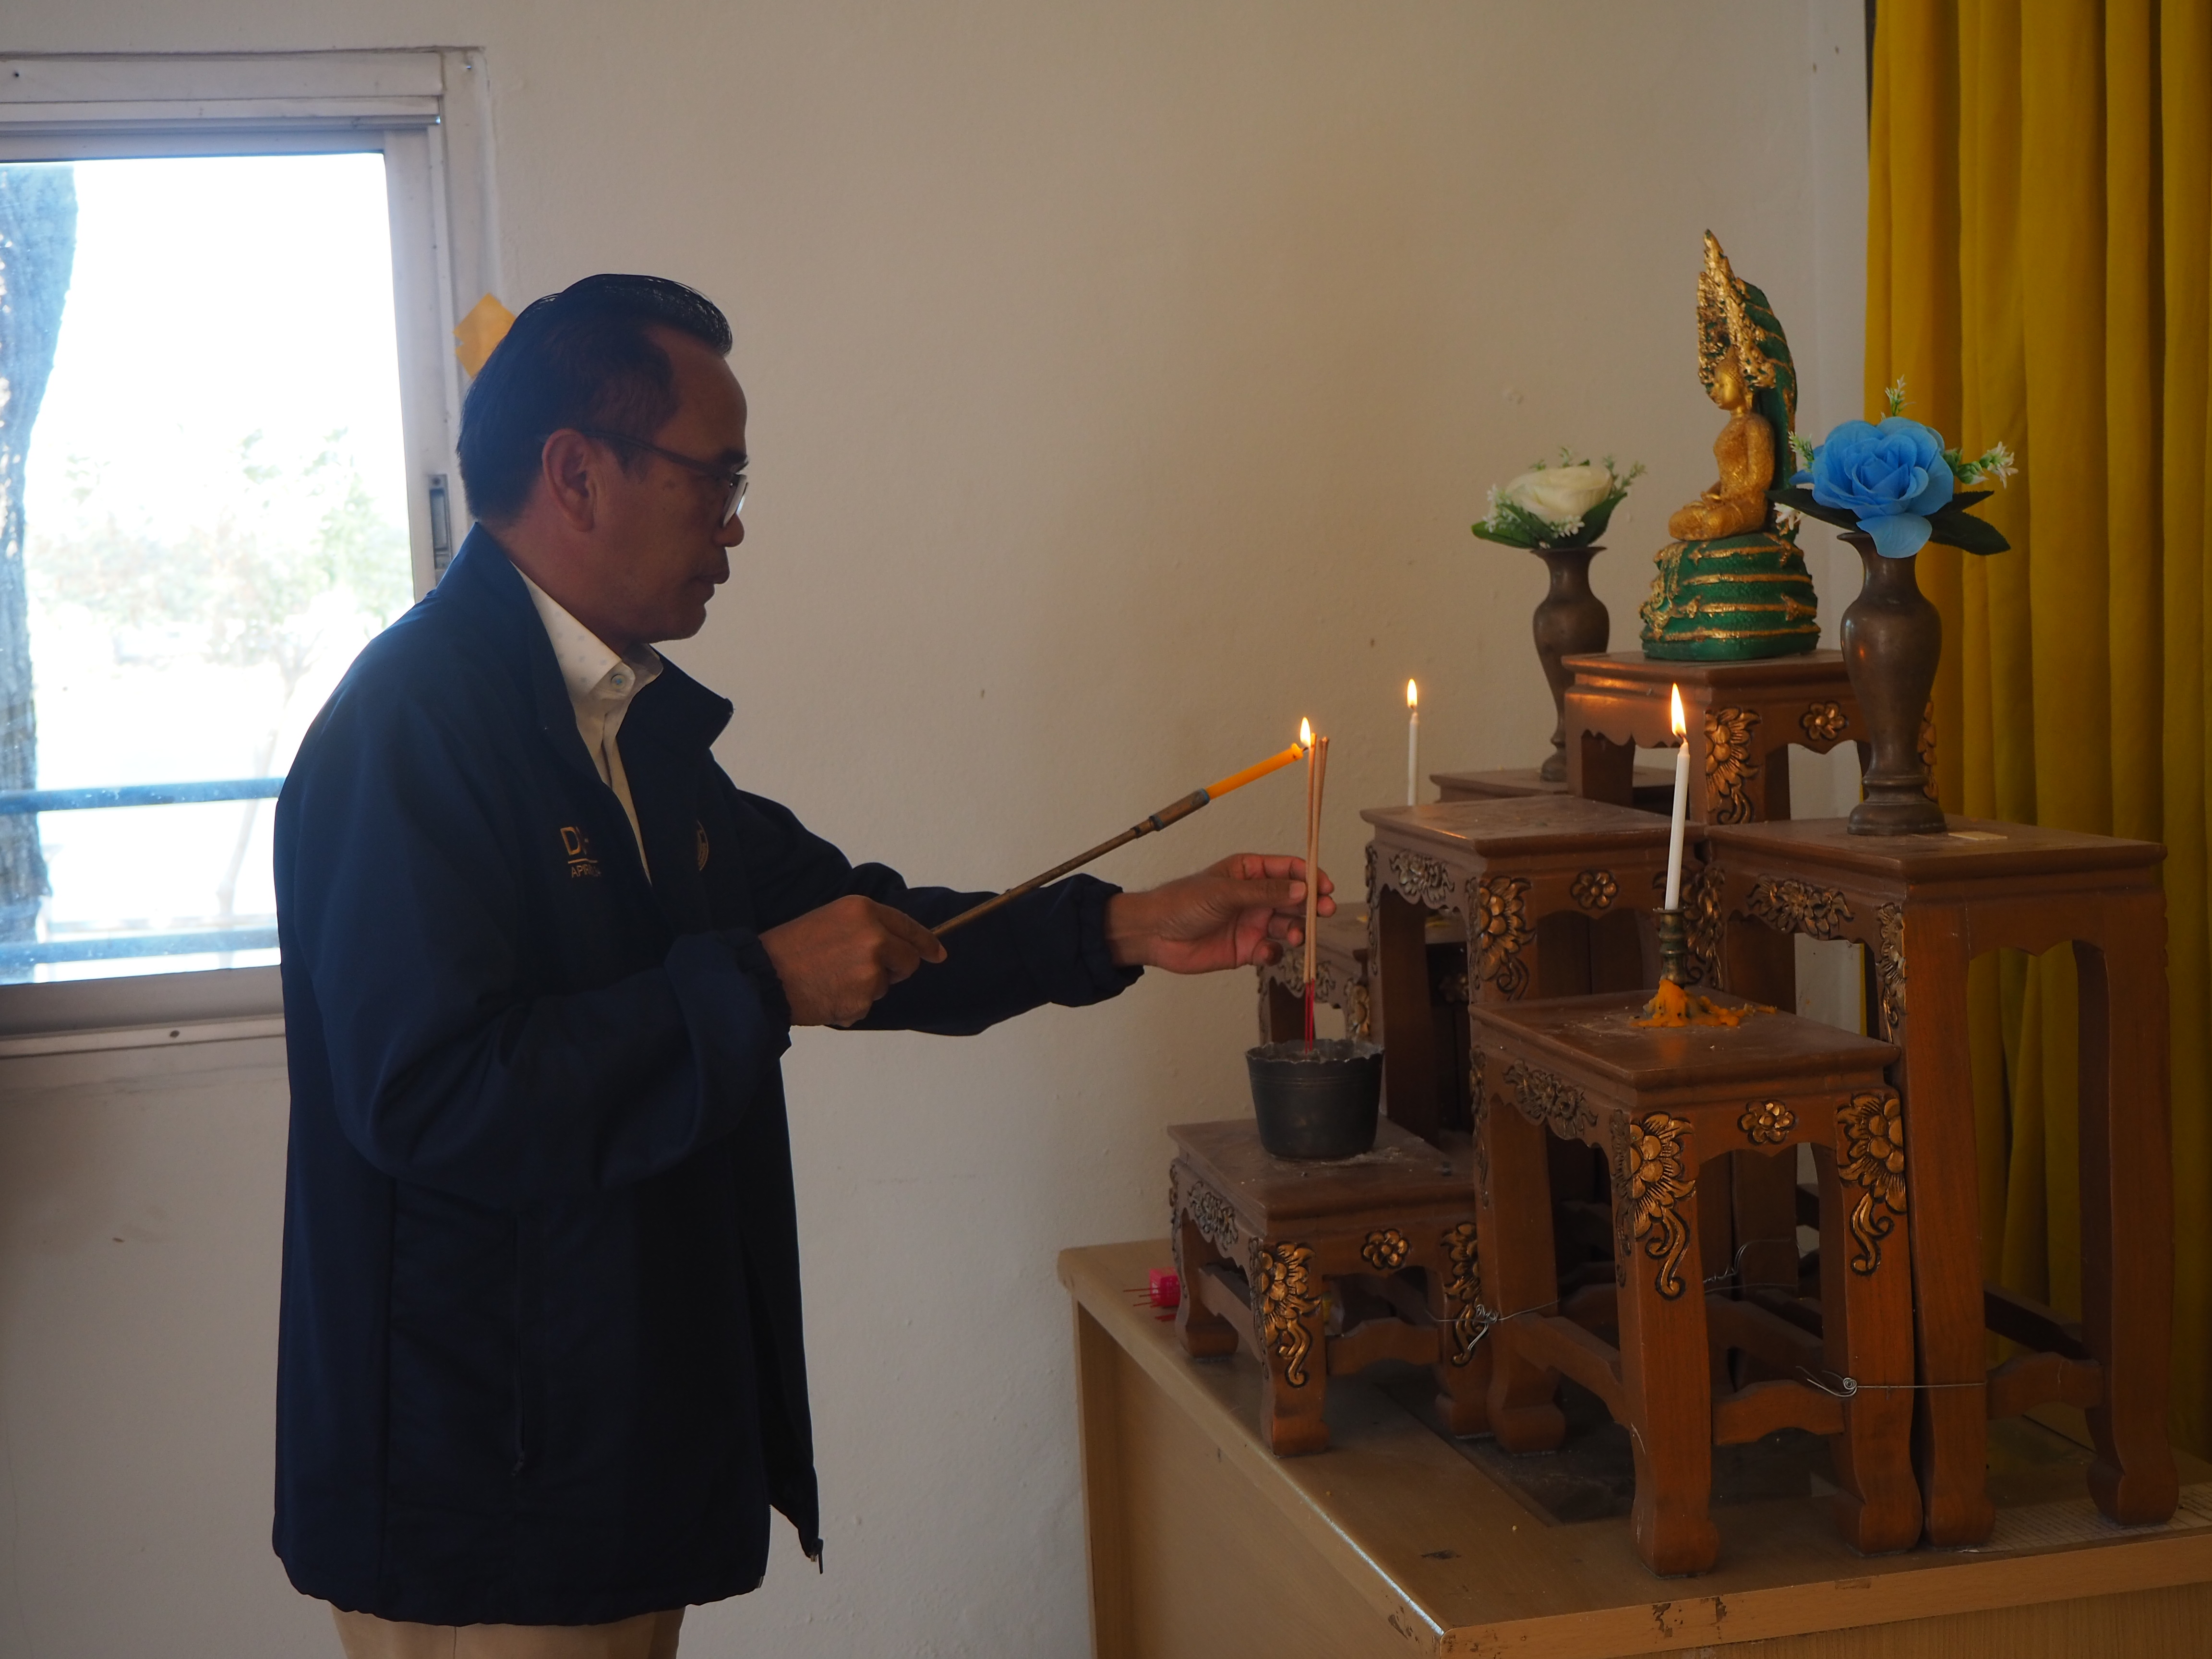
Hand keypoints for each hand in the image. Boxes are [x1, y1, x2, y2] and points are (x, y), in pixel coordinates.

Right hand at [760, 895, 946, 1026]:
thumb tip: (895, 947)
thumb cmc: (791, 948)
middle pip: (908, 960)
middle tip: (863, 973)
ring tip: (829, 980)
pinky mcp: (863, 998)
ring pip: (885, 986)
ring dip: (864, 990)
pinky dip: (849, 1007)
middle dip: (895, 970)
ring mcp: (871, 969)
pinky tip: (825, 996)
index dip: (926, 943)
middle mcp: (874, 936)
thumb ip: (866, 928)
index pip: (908, 926)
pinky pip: (866, 1007)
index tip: (938, 954)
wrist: (763, 976)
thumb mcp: (831, 920)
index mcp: (864, 910)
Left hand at [1103, 854, 1334, 974]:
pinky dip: (1274, 953)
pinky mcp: (1246, 949)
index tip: (1325, 887)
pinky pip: (1271, 951)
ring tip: (1294, 935)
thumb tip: (1302, 888)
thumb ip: (1265, 892)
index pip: (1289, 870)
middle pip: (1294, 899)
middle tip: (1324, 912)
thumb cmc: (1182, 902)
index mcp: (1249, 872)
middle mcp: (1255, 897)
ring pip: (1287, 926)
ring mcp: (1252, 923)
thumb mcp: (1226, 891)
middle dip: (1311, 906)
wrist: (1155, 935)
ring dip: (1296, 930)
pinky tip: (1265, 952)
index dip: (1310, 876)